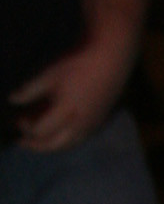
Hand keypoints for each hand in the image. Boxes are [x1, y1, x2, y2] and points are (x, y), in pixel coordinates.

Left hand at [8, 33, 133, 150]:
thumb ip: (30, 90)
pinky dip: (66, 139)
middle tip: (22, 141)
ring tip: (39, 139)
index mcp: (66, 111)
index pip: (40, 130)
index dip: (26, 127)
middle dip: (36, 145)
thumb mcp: (50, 74)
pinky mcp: (100, 121)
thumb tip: (12, 100)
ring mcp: (92, 125)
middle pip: (54, 145)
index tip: (18, 118)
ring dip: (51, 144)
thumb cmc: (78, 64)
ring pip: (68, 144)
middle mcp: (80, 124)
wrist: (111, 58)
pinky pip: (80, 138)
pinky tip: (59, 130)